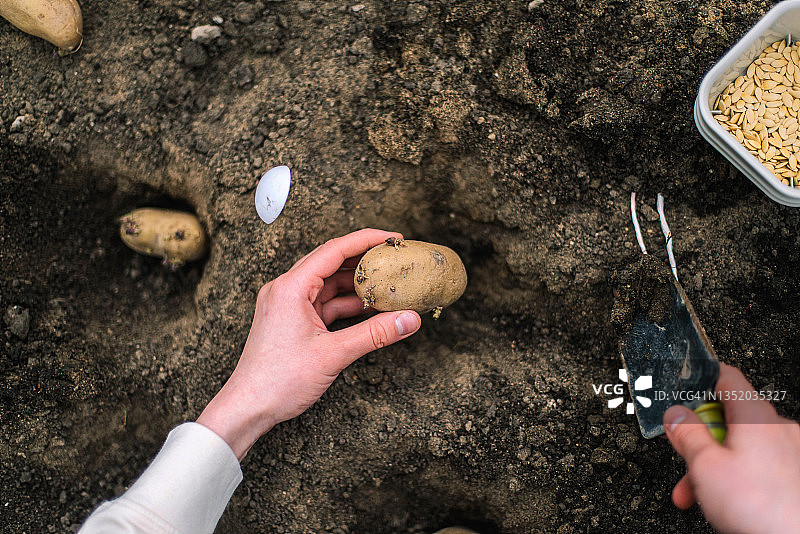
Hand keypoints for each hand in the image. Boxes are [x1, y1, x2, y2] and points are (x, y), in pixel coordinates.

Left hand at [196, 229, 421, 458]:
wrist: (248, 407)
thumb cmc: (277, 381)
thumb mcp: (333, 354)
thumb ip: (374, 334)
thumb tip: (408, 320)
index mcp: (291, 288)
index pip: (334, 250)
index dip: (366, 240)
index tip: (393, 238)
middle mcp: (286, 290)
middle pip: (331, 262)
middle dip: (364, 260)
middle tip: (394, 258)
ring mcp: (287, 305)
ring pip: (328, 285)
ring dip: (356, 285)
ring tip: (387, 285)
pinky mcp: (291, 321)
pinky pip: (324, 304)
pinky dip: (346, 305)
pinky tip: (369, 309)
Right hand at [664, 363, 799, 532]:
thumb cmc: (761, 507)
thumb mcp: (705, 466)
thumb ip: (687, 434)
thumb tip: (676, 414)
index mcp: (756, 416)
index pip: (726, 377)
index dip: (701, 379)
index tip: (685, 389)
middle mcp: (779, 428)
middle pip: (729, 420)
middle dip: (701, 440)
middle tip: (685, 457)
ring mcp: (791, 451)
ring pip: (742, 447)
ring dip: (715, 465)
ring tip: (697, 491)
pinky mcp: (795, 474)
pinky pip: (758, 465)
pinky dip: (737, 477)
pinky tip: (725, 498)